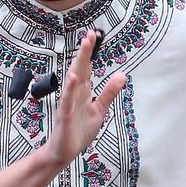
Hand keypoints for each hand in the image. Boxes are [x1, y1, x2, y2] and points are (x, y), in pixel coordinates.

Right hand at [44, 31, 125, 167]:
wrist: (63, 152)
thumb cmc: (79, 131)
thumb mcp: (99, 110)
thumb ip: (109, 92)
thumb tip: (122, 75)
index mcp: (83, 92)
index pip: (87, 68)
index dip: (90, 52)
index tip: (93, 35)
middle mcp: (74, 94)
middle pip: (80, 69)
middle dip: (85, 52)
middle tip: (89, 34)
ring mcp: (68, 103)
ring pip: (74, 80)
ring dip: (79, 63)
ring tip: (84, 47)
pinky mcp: (65, 115)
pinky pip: (67, 100)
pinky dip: (69, 89)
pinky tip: (73, 77)